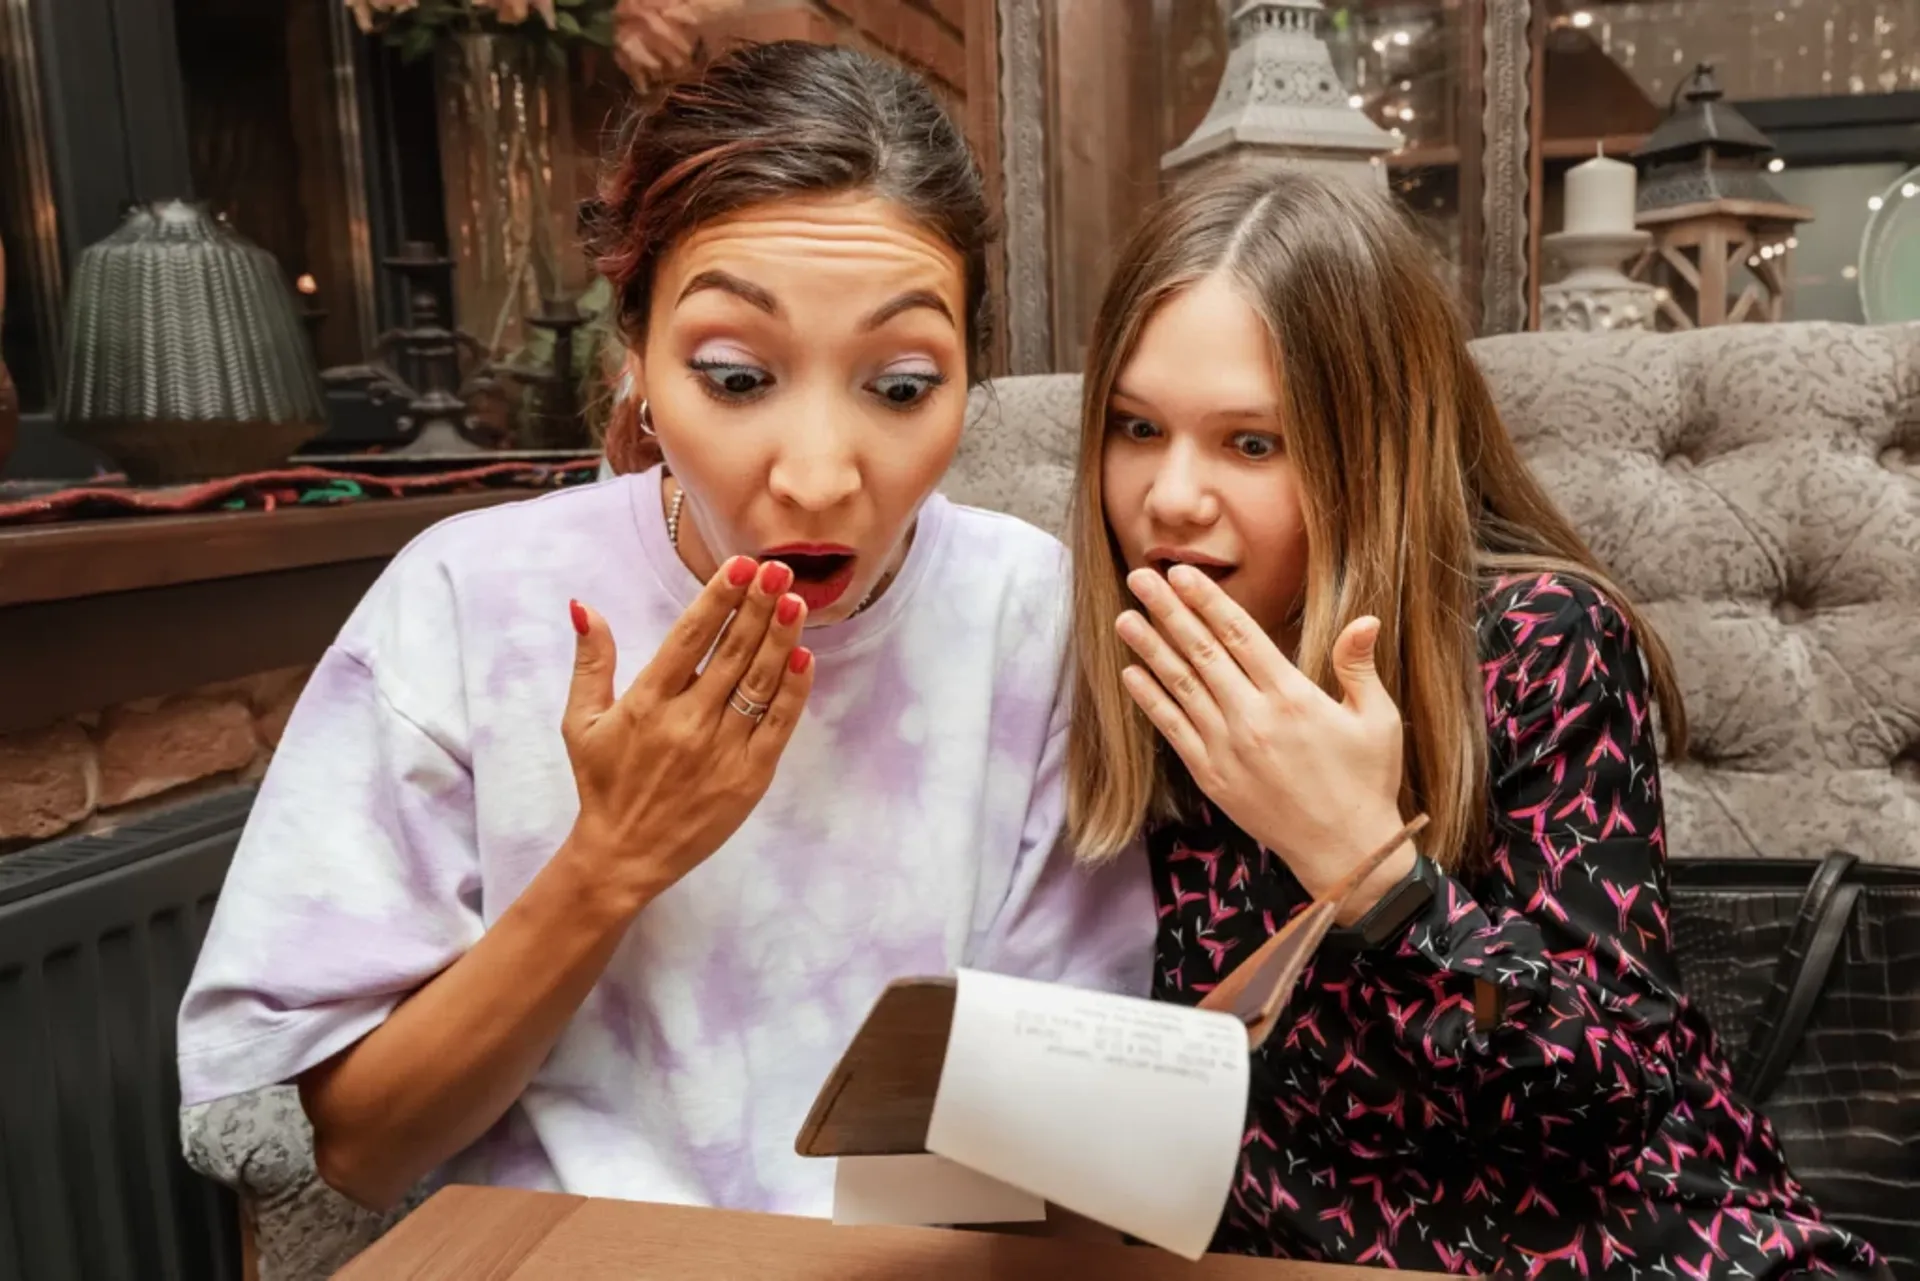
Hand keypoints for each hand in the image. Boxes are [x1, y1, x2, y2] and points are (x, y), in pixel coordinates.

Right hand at [562, 557, 814, 908]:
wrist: (623, 855)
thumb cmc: (602, 783)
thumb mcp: (582, 721)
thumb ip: (591, 662)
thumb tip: (584, 606)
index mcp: (647, 703)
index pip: (690, 638)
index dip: (718, 599)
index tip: (741, 565)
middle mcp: (687, 722)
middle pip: (732, 653)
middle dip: (757, 606)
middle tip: (778, 569)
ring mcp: (722, 750)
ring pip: (759, 684)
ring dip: (780, 639)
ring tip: (794, 601)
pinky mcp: (748, 778)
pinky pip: (777, 727)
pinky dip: (793, 692)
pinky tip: (803, 658)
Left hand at [1116, 565, 1409, 917]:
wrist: (1345, 851)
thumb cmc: (1367, 781)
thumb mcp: (1378, 720)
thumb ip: (1358, 666)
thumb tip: (1364, 618)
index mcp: (1292, 697)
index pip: (1240, 635)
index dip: (1207, 600)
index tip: (1181, 574)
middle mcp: (1252, 718)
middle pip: (1202, 652)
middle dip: (1168, 611)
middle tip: (1139, 578)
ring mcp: (1227, 747)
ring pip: (1180, 686)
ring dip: (1150, 649)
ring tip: (1124, 618)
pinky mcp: (1211, 775)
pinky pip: (1173, 729)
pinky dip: (1150, 700)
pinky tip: (1131, 674)